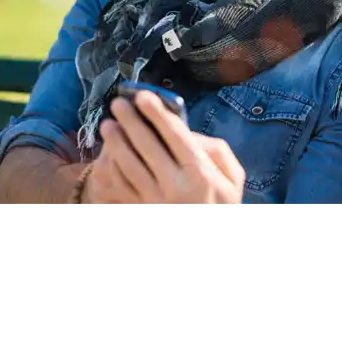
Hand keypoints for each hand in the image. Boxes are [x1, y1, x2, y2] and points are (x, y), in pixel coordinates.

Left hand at [82, 91, 244, 207]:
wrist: (207, 246)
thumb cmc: (220, 208)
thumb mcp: (233, 179)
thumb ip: (217, 151)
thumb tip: (191, 134)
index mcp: (200, 173)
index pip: (174, 135)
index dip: (157, 113)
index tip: (144, 96)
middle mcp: (175, 186)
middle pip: (146, 145)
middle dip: (131, 120)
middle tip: (119, 104)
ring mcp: (154, 200)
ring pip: (128, 164)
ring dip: (115, 142)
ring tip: (108, 125)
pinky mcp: (140, 210)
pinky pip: (121, 185)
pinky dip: (113, 167)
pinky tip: (109, 154)